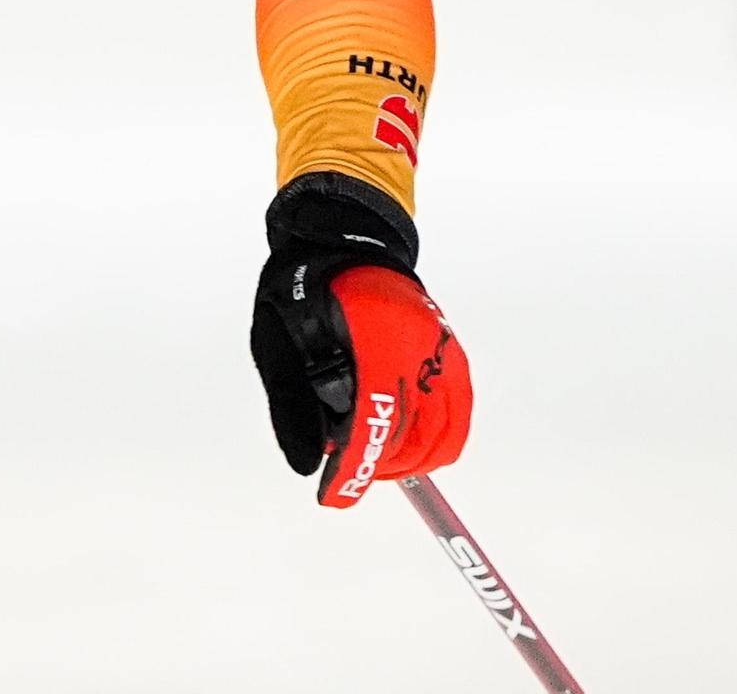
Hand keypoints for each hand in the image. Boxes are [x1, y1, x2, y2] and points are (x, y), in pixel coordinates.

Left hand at [248, 173, 472, 505]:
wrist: (345, 243)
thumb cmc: (306, 289)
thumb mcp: (277, 341)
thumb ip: (292, 403)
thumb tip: (310, 465)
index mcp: (373, 332)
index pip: (374, 415)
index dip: (356, 462)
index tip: (334, 493)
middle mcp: (418, 342)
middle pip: (413, 434)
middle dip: (378, 465)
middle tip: (347, 475)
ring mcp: (442, 349)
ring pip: (443, 435)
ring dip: (408, 462)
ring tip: (373, 462)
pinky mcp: (452, 355)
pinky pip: (458, 416)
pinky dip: (437, 445)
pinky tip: (406, 450)